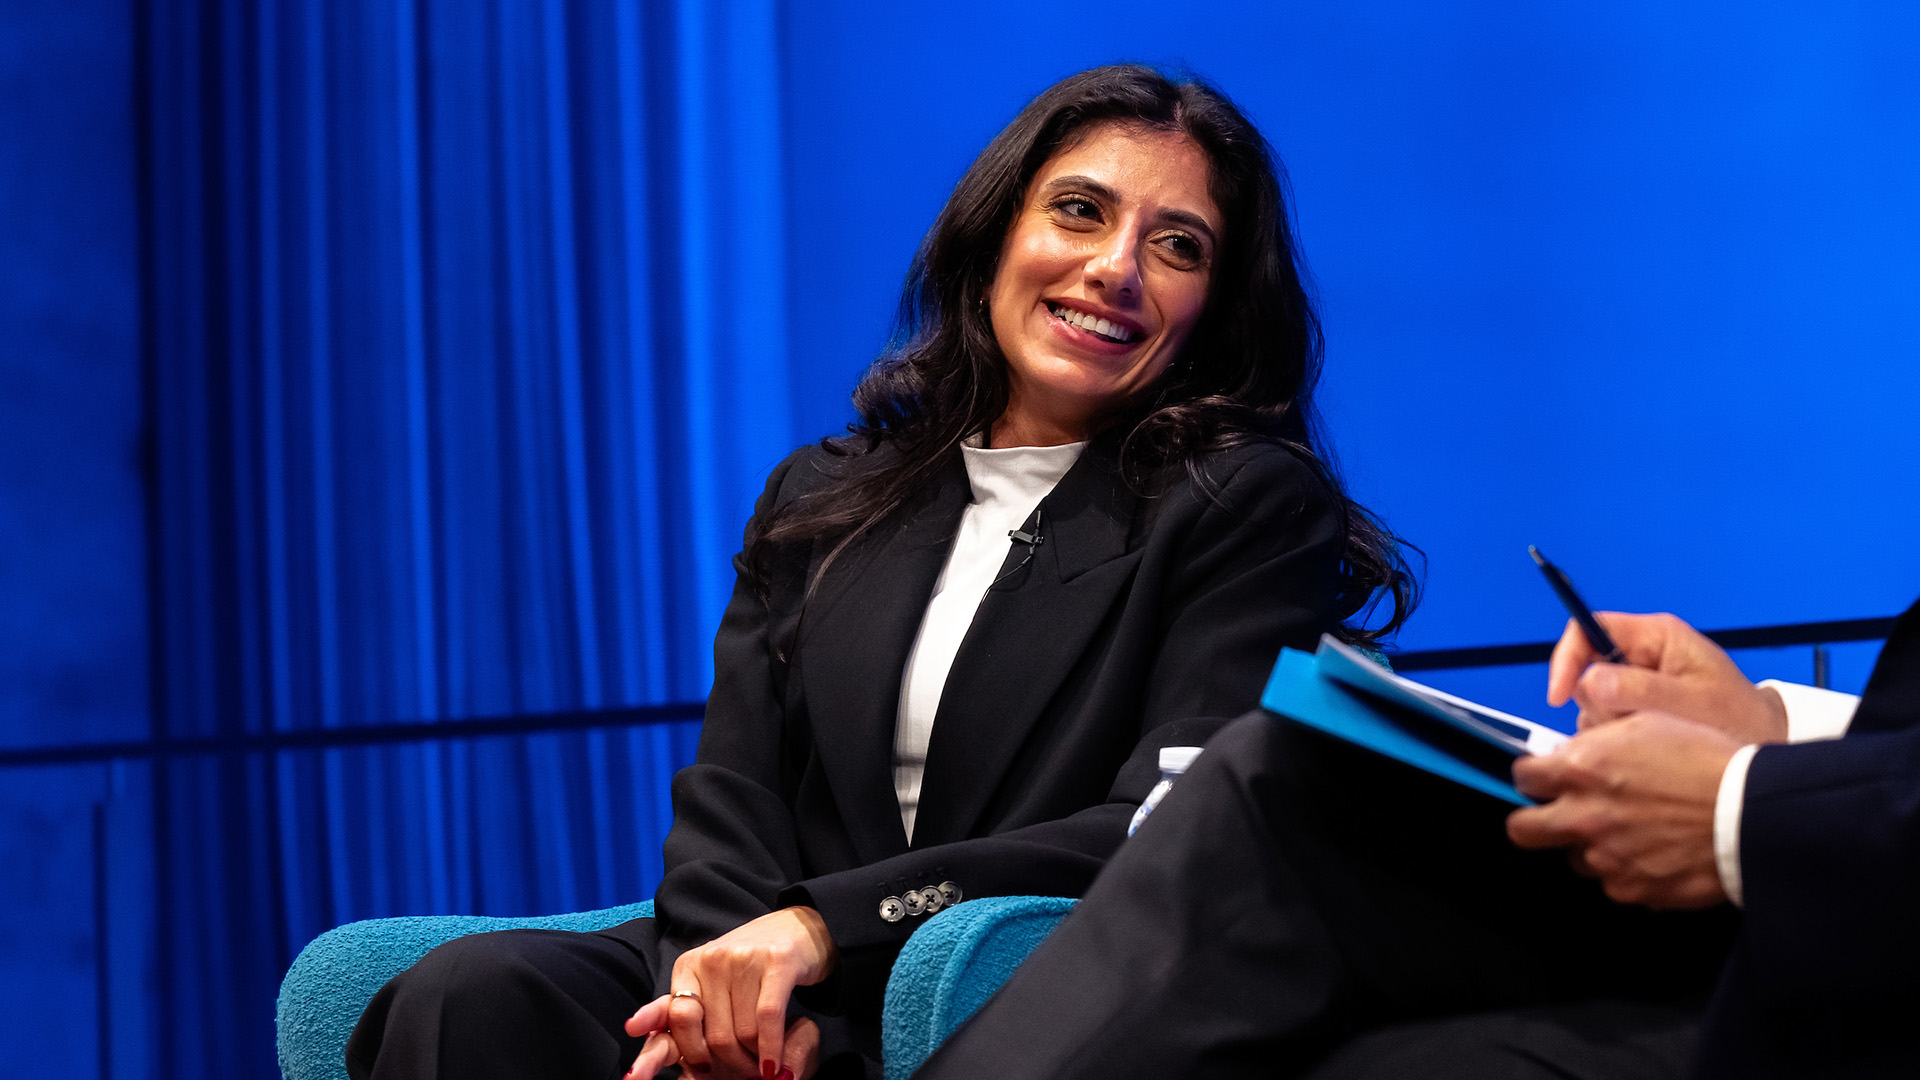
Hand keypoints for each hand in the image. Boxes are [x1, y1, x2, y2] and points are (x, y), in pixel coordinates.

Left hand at [623, 906, 837, 1079]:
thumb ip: (678, 1011)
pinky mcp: (778, 961)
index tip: (704, 1071)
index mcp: (689, 966)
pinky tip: (774, 1065)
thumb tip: (632, 1030)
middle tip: (744, 1073)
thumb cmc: (748, 966)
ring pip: (743, 1032)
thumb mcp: (709, 984)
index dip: (690, 1051)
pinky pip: (768, 1018)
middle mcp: (712, 958)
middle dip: (730, 1064)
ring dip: (754, 1060)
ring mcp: (745, 958)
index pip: (678, 1018)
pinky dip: (770, 1049)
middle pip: (714, 1034)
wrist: (797, 928)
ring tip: (762, 1066)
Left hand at [1508, 711, 1739, 908]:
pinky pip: (1612, 883)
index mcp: (1582, 769)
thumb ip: (1596, 741)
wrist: (1754, 811)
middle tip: (1557, 814)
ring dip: (1588, 847)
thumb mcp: (1645, 723)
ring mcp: (1605, 857)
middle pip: (1522, 830)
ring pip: (1573, 859)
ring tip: (1625, 832)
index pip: (1522, 778)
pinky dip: (1625, 871)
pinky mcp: (1632, 888)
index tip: (1545, 778)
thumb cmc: (1707, 760)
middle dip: (1533, 820)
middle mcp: (1584, 816)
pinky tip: (1652, 853)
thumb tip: (1572, 753)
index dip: (1534, 777)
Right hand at [1547, 612, 1786, 743]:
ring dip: (1609, 725)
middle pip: (1585, 669)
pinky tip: (1645, 749)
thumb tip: (1591, 682)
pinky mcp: (1636, 709)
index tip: (1559, 695)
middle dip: (1599, 704)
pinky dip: (1615, 739)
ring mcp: (1638, 683)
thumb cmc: (1742, 723)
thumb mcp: (1693, 704)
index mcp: (1658, 636)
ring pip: (1591, 700)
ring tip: (1651, 740)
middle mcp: (1643, 655)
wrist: (1762, 756)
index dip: (1567, 659)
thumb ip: (1641, 690)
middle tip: (1633, 727)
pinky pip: (1603, 721)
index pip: (1587, 628)